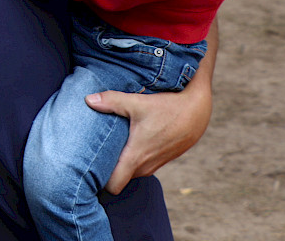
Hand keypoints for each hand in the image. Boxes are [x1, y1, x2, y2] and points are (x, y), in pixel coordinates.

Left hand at [85, 68, 213, 194]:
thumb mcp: (138, 102)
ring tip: (109, 147)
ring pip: (130, 171)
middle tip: (92, 155)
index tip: (87, 171)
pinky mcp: (161, 160)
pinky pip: (141, 165)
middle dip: (106, 170)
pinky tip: (127, 143)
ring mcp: (154, 165)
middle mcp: (144, 166)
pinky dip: (133, 158)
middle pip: (119, 178)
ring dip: (121, 163)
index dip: (99, 182)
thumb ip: (112, 101)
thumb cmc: (168, 108)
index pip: (113, 185)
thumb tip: (88, 99)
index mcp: (136, 156)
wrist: (197, 112)